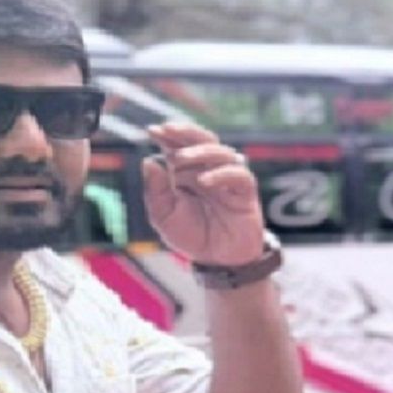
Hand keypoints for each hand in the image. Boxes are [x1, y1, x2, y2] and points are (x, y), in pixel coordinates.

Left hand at [142, 122, 264, 265]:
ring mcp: (227, 179)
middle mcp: (208, 170)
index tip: (152, 130)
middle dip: (184, 132)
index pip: (178, 146)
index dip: (168, 135)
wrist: (217, 262)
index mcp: (186, 173)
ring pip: (221, 152)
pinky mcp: (245, 192)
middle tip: (167, 130)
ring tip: (179, 159)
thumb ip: (155, 191)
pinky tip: (203, 181)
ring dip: (199, 151)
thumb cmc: (191, 235)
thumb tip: (148, 161)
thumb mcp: (163, 216)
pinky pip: (239, 175)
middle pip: (202, 140)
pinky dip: (221, 174)